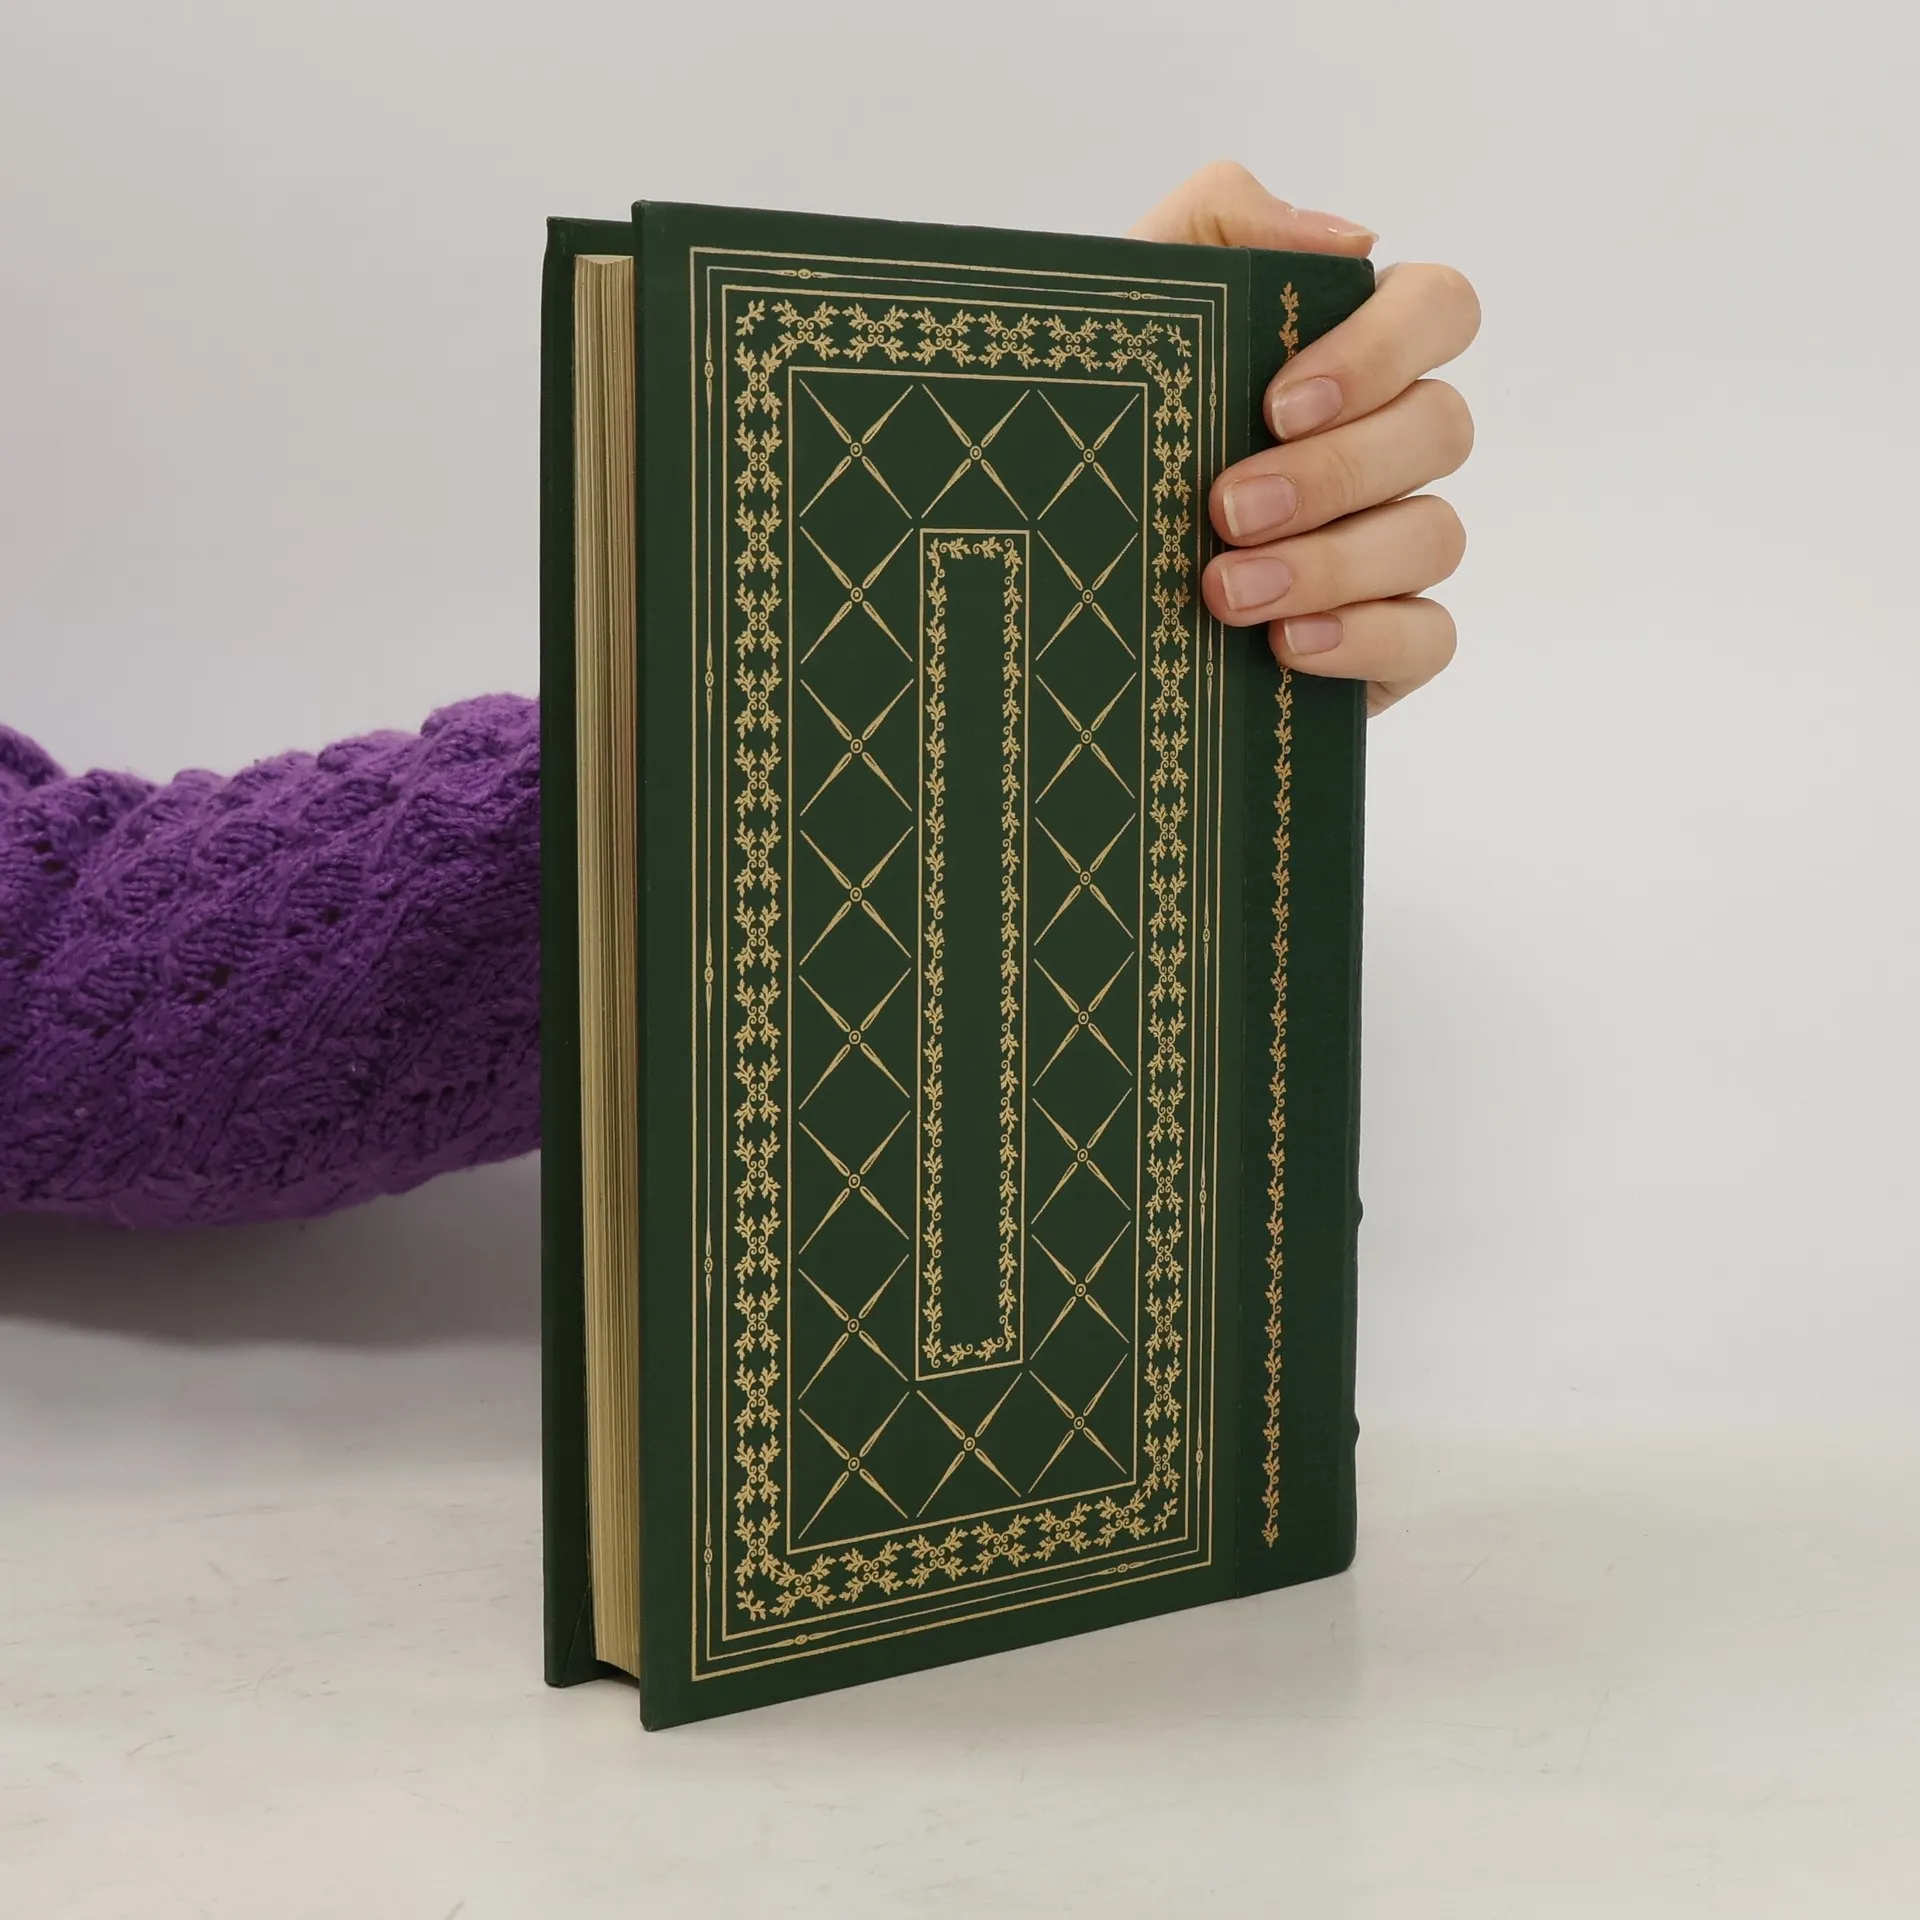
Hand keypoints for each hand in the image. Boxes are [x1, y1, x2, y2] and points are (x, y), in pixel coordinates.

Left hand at [1129, 161, 1478, 714]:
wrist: (1036, 571)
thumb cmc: (1092, 427)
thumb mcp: (1123, 309)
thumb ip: (1216, 224)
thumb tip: (1354, 239)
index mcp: (1346, 354)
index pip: (1438, 309)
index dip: (1383, 350)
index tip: (1277, 403)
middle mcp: (1387, 446)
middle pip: (1441, 429)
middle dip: (1335, 471)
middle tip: (1226, 509)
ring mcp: (1392, 547)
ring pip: (1435, 536)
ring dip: (1333, 563)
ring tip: (1224, 592)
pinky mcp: (1382, 642)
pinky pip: (1429, 638)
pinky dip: (1366, 639)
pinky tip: (1284, 645)